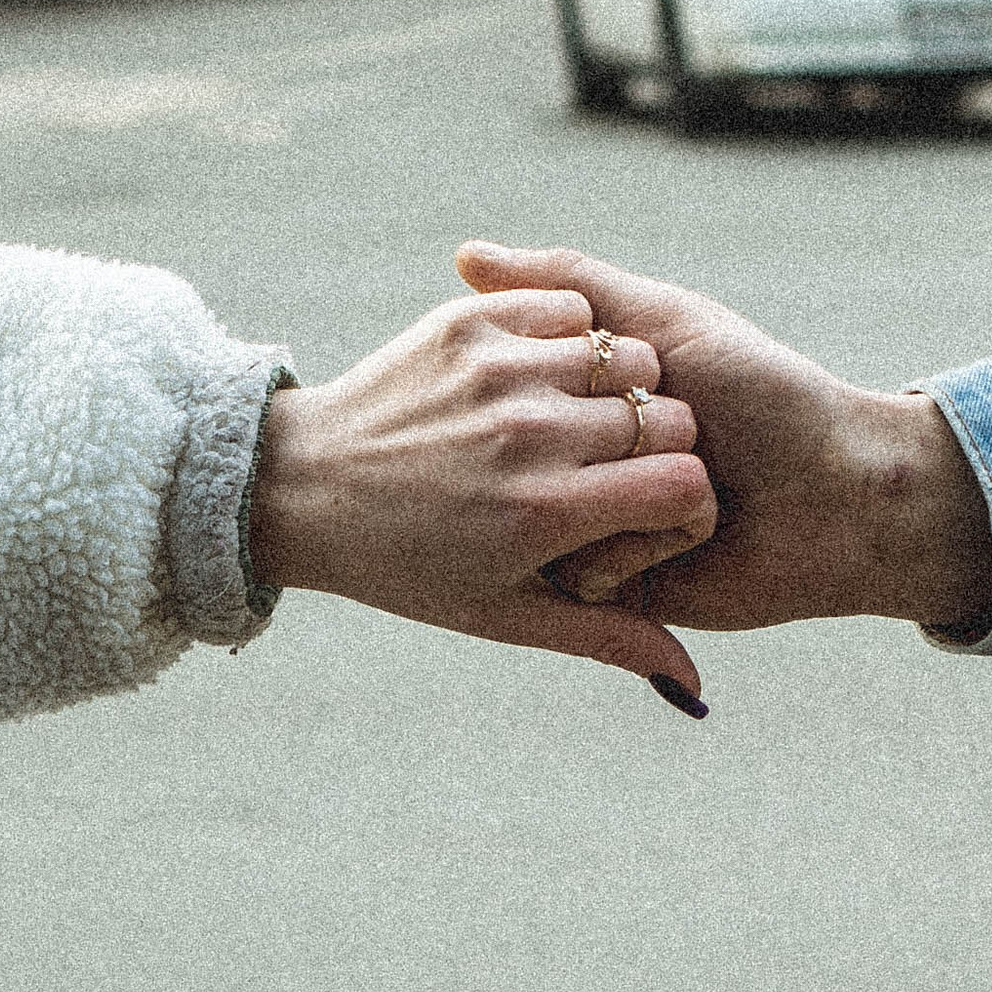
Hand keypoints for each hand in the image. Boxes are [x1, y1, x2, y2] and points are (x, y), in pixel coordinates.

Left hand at [248, 283, 719, 699]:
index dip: (683, 494)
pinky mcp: (468, 324)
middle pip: (666, 415)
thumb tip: (693, 684)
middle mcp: (529, 435)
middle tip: (617, 460)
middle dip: (659, 440)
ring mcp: (498, 371)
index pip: (682, 483)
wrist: (299, 486)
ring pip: (627, 355)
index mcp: (544, 512)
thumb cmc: (405, 565)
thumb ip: (606, 638)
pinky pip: (571, 307)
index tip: (653, 501)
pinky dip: (575, 333)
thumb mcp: (503, 613)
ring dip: (621, 384)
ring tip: (582, 413)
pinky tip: (546, 370)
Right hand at [454, 247, 991, 635]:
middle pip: (534, 457)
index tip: (644, 379)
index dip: (574, 384)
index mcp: (596, 398)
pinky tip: (689, 546)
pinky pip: (586, 570)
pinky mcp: (620, 583)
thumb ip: (571, 281)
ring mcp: (601, 523)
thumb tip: (462, 254)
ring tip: (700, 494)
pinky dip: (641, 551)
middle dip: (609, 448)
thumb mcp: (664, 320)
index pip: (526, 385)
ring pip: (554, 517)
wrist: (842, 494)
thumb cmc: (762, 393)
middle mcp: (591, 461)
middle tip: (692, 439)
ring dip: (628, 505)